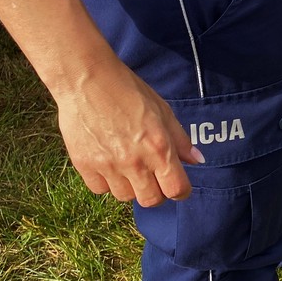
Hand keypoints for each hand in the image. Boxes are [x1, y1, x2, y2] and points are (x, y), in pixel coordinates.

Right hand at [55, 57, 201, 206]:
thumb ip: (180, 140)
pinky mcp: (84, 165)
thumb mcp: (162, 110)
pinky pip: (100, 189)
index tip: (178, 185)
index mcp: (159, 148)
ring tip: (127, 164)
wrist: (87, 80)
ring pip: (125, 197)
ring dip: (130, 185)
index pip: (176, 190)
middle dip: (156, 191)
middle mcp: (134, 162)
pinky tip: (107, 162)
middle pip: (151, 200)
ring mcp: (108, 166)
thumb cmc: (129, 91)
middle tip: (152, 176)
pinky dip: (106, 181)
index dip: (181, 190)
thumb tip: (197, 160)